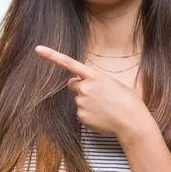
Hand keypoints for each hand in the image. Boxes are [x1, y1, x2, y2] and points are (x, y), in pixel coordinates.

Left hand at [34, 45, 150, 138]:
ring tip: (105, 108)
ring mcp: (82, 102)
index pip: (69, 63)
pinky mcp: (81, 116)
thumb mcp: (114, 83)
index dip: (52, 56)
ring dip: (87, 102)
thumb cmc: (128, 101)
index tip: (38, 49)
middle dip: (80, 88)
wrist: (133, 122)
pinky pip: (81, 113)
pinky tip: (102, 117)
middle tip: (97, 95)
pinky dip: (90, 115)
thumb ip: (96, 81)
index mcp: (95, 75)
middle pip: (72, 84)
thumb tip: (85, 85)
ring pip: (78, 100)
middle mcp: (85, 87)